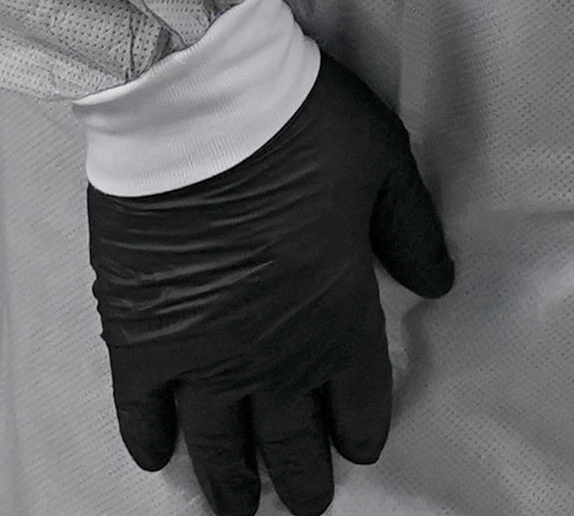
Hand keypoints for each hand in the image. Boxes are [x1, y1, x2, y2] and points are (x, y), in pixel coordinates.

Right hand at [91, 60, 458, 514]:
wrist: (197, 100)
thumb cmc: (298, 124)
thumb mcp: (384, 167)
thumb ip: (411, 231)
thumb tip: (437, 283)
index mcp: (337, 317)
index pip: (356, 402)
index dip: (358, 432)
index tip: (357, 451)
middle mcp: (269, 355)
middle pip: (287, 440)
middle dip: (299, 478)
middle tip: (303, 508)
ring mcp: (198, 352)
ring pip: (215, 440)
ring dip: (228, 481)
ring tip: (236, 512)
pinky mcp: (136, 333)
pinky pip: (139, 406)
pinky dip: (148, 436)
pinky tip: (157, 456)